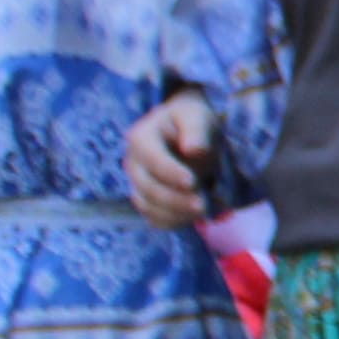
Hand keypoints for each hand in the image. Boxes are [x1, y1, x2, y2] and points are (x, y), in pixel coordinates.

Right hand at [123, 90, 219, 231]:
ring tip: (204, 211)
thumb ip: (196, 130)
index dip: (170, 173)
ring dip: (176, 214)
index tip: (193, 182)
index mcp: (142, 137)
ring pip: (148, 207)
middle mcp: (134, 163)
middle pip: (147, 187)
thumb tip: (194, 150)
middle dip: (176, 199)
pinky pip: (155, 218)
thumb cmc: (191, 121)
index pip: (151, 159)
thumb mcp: (197, 116)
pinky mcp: (147, 200)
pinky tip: (194, 217)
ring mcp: (138, 184)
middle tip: (204, 205)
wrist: (187, 133)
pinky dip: (174, 222)